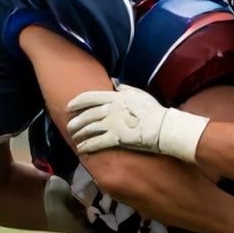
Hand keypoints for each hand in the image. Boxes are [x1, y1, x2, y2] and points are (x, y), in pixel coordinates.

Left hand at [66, 85, 207, 159]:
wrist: (164, 127)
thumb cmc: (154, 111)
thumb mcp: (139, 94)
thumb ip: (125, 88)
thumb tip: (115, 82)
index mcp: (115, 97)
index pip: (90, 97)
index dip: (77, 102)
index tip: (69, 107)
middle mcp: (111, 109)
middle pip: (87, 115)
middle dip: (76, 122)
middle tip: (70, 127)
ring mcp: (112, 124)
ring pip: (89, 129)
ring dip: (79, 135)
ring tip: (74, 139)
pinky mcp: (116, 138)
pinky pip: (96, 143)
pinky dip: (87, 147)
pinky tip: (81, 150)